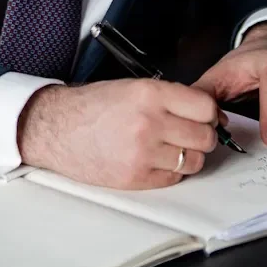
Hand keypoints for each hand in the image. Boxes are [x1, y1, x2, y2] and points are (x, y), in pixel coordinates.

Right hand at [17, 79, 220, 189]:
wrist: (56, 129)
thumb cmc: (91, 108)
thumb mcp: (132, 87)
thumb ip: (170, 98)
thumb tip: (206, 113)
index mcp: (150, 94)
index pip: (205, 107)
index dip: (211, 114)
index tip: (208, 118)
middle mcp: (149, 123)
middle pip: (205, 137)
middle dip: (203, 136)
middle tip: (192, 135)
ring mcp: (143, 153)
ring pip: (194, 161)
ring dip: (189, 156)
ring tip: (173, 149)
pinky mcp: (136, 177)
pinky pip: (174, 178)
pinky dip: (172, 171)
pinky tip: (157, 161)